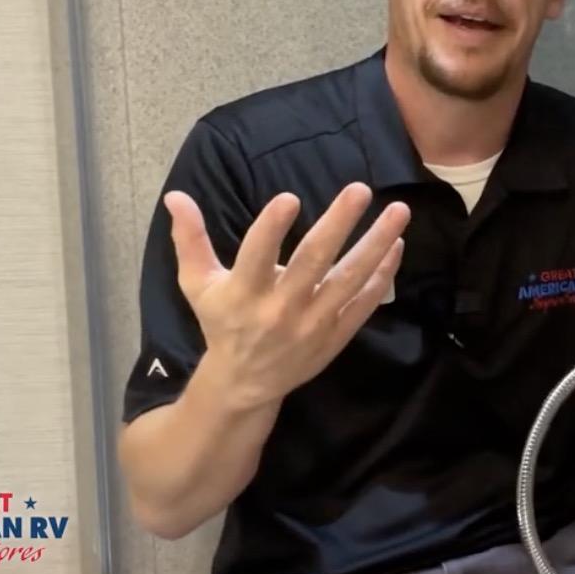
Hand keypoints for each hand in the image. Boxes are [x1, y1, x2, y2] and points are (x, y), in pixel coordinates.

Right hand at [165, 183, 410, 409]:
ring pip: (349, 280)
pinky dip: (382, 275)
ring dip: (376, 244)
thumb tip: (176, 196)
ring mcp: (312, 324)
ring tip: (398, 211)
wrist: (244, 384)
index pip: (256, 256)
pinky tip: (396, 244)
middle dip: (338, 224)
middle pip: (313, 261)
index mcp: (243, 293)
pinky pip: (364, 303)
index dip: (271, 228)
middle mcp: (280, 308)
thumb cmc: (221, 324)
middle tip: (359, 189)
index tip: (289, 197)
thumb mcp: (198, 285)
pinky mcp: (335, 335)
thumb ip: (190, 240)